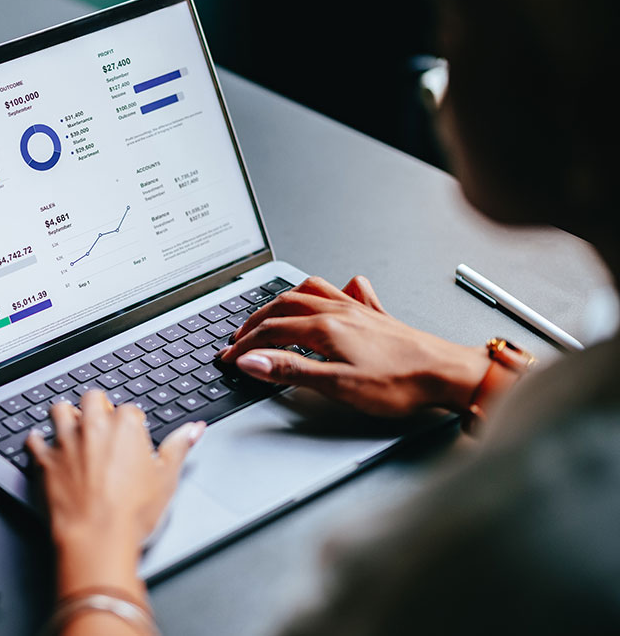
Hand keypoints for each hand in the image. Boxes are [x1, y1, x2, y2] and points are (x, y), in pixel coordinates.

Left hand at [27, 391, 204, 600]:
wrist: (98, 537)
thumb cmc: (133, 512)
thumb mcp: (167, 478)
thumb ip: (179, 446)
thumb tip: (194, 429)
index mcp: (125, 425)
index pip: (129, 410)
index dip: (132, 424)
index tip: (133, 439)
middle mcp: (93, 426)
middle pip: (92, 399)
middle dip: (98, 408)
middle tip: (104, 428)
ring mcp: (66, 441)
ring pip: (60, 409)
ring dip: (66, 416)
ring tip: (74, 428)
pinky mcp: (45, 460)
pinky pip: (34, 440)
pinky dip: (38, 441)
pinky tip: (43, 445)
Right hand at [218, 275, 489, 417]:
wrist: (446, 374)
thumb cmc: (400, 383)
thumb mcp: (337, 385)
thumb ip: (290, 370)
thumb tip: (251, 361)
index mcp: (324, 328)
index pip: (270, 332)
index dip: (244, 346)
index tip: (228, 358)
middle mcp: (338, 312)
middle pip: (283, 306)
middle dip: (255, 320)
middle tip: (238, 336)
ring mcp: (358, 310)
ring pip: (310, 292)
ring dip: (284, 299)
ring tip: (270, 310)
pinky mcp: (376, 316)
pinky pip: (348, 291)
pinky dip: (332, 289)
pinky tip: (336, 293)